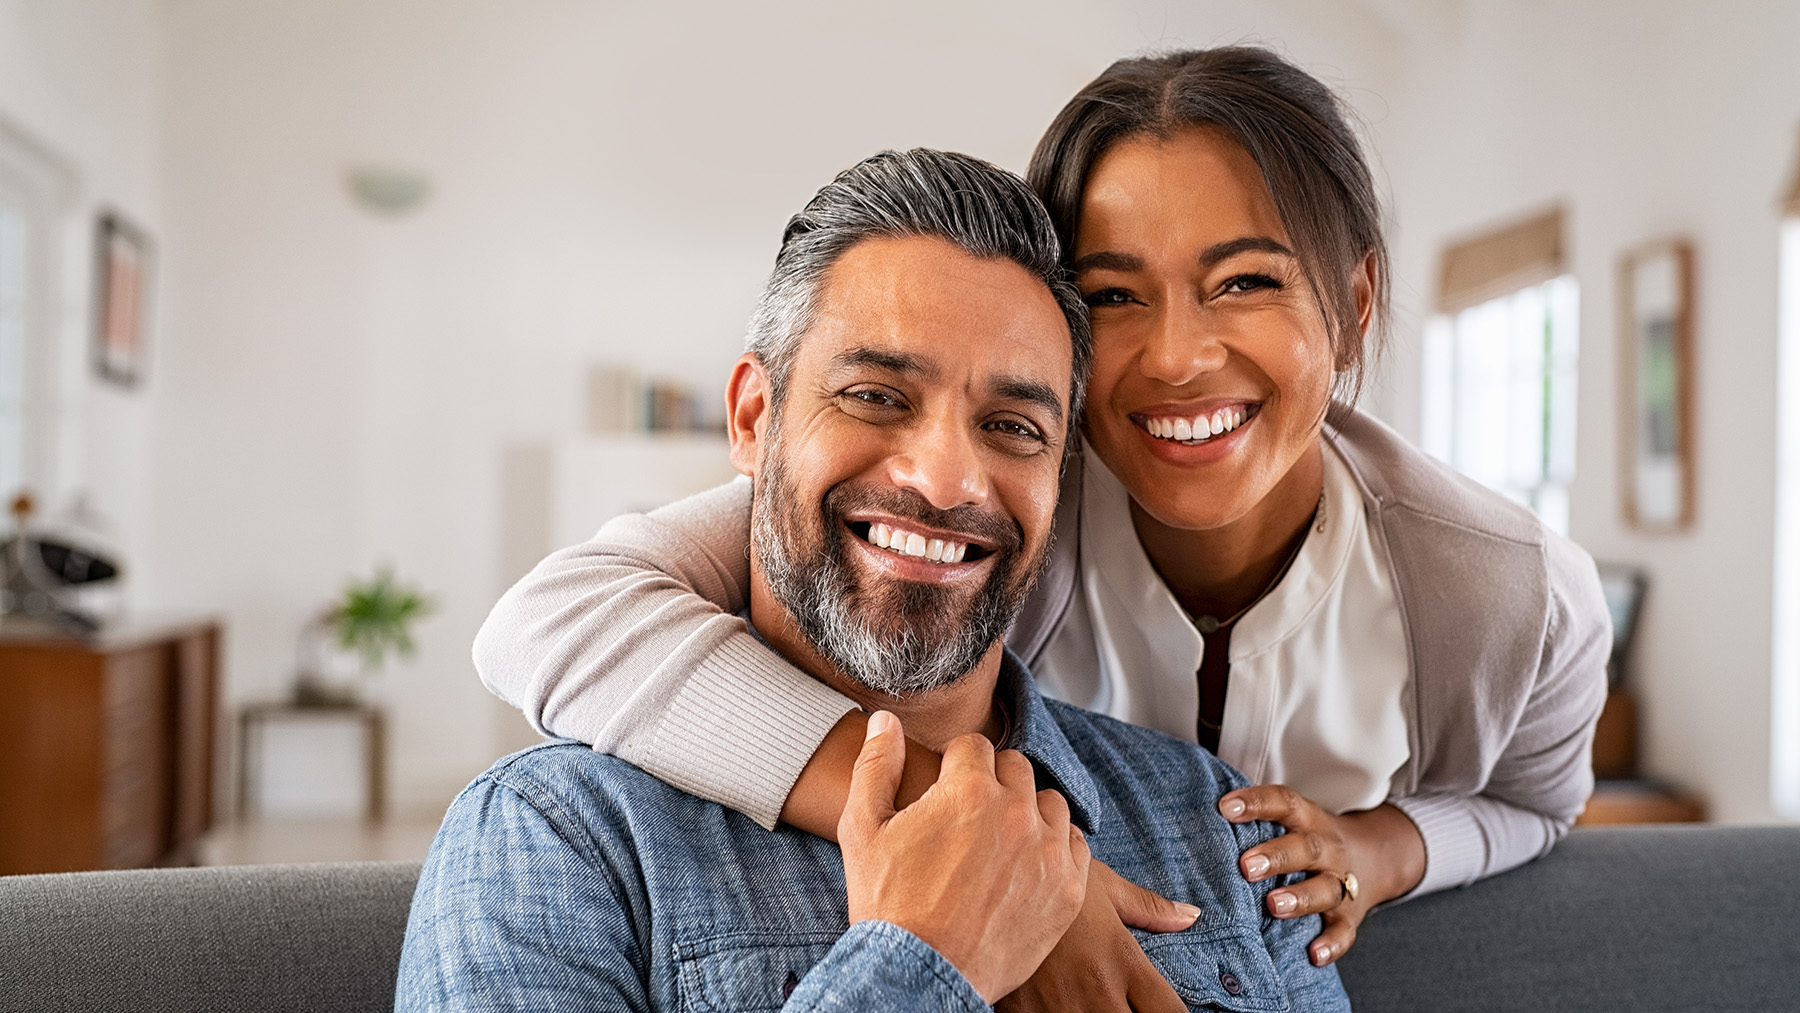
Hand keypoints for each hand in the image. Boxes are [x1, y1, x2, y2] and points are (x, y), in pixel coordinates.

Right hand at [840, 712, 1090, 1002]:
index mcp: (968, 789)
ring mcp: (1047, 852)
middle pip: (1015, 768)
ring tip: (998, 841)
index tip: (945, 790)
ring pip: (1049, 804)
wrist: (918, 975)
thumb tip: (884, 721)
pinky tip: (1026, 865)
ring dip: (1027, 812)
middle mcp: (1015, 813)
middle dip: (991, 783)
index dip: (953, 765)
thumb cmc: (886, 904)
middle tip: (969, 818)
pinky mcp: (1068, 890)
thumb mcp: (862, 828)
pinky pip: (1076, 846)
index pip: (973, 746)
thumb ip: (874, 765)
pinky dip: (1055, 848)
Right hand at [998, 861, 1196, 1012]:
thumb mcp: (1102, 886)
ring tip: (1090, 1007)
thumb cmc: (1048, 880)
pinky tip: (1061, 1009)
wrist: (985, 880)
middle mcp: (1098, 990)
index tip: (1164, 1011)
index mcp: (1122, 960)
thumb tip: (1192, 916)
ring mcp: (1062, 1009)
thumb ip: (1148, 908)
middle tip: (1124, 1006)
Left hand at [1219, 785, 1425, 965]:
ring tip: (1273, 906)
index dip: (1256, 803)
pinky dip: (1332, 944)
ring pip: (1326, 889)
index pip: (1284, 803)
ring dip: (1301, 898)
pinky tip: (1314, 954)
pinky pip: (1344, 931)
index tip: (1225, 807)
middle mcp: (1327, 849)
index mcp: (1307, 820)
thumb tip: (1193, 812)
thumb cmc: (1306, 839)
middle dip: (1277, 856)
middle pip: (1306, 848)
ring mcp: (1341, 882)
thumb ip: (1254, 819)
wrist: (1373, 859)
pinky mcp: (1350, 916)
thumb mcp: (1290, 820)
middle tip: (1246, 866)